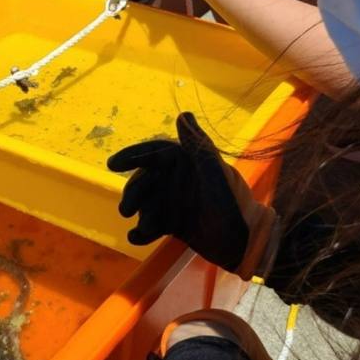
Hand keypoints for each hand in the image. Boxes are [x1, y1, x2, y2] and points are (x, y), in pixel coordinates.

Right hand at [107, 112, 279, 279]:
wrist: (246, 244)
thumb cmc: (233, 204)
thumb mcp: (216, 174)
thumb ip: (198, 146)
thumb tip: (182, 114)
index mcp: (189, 161)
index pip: (155, 152)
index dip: (133, 155)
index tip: (113, 164)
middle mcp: (179, 179)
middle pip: (146, 179)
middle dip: (134, 192)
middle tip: (126, 209)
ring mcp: (176, 201)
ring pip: (147, 202)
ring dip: (140, 213)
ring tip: (142, 227)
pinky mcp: (175, 224)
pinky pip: (152, 223)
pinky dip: (143, 230)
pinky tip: (137, 238)